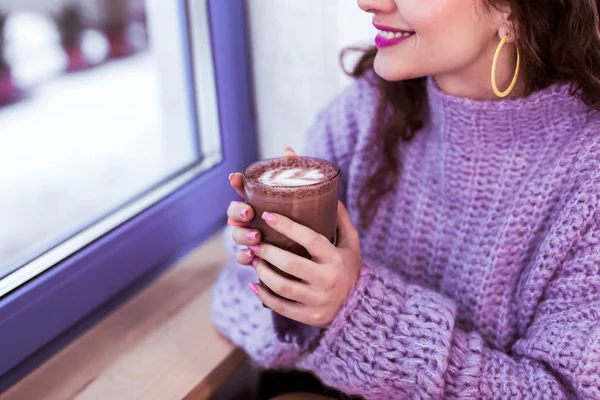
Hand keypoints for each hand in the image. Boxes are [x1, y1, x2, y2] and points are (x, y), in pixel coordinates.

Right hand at [227, 147, 297, 265]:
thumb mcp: (304, 199)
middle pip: (234, 213)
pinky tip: (251, 257)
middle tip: (249, 213)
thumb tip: (287, 150)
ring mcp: (253, 241)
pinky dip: (244, 257)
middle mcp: (253, 221)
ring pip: (237, 235)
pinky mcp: (257, 260)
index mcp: (262, 203)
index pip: (243, 190)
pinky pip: (243, 258)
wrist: (317, 257)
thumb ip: (295, 175)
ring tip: (257, 237)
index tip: (236, 177)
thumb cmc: (308, 223)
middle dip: (237, 211)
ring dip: (242, 235)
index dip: (236, 183)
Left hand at [248, 202, 361, 327]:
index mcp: (335, 258)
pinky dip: (263, 296)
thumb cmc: (349, 269)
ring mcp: (318, 300)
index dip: (287, 226)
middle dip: (267, 251)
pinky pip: (280, 307)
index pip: (310, 239)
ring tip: (254, 260)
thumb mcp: (351, 244)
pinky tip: (254, 284)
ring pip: (282, 286)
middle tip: (254, 241)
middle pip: (290, 263)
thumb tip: (331, 194)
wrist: (358, 307)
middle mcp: (327, 279)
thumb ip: (341, 220)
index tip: (267, 216)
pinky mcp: (309, 316)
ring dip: (263, 272)